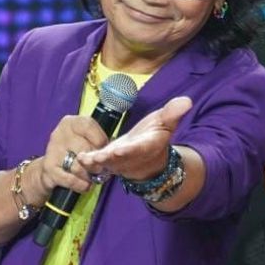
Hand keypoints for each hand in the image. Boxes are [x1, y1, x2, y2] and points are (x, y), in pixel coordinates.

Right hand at [30, 114, 112, 203]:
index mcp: (71, 123)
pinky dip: (81, 185)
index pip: (89, 126)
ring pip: (79, 166)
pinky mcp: (49, 169)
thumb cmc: (75, 150)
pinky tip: (85, 185)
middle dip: (97, 162)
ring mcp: (53, 151)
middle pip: (85, 149)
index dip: (101, 140)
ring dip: (89, 175)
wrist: (51, 167)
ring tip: (93, 176)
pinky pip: (71, 180)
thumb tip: (114, 149)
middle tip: (101, 168)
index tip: (104, 150)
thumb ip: (98, 140)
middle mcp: (60, 134)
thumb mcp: (86, 139)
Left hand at [75, 96, 193, 180]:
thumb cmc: (155, 136)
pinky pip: (98, 164)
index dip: (130, 149)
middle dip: (109, 158)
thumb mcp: (166, 123)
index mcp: (147, 145)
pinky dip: (88, 162)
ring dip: (95, 162)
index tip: (119, 150)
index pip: (140, 147)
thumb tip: (187, 100)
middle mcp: (132, 156)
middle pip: (120, 158)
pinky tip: (78, 157)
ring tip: (84, 158)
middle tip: (97, 157)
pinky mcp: (108, 163)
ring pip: (106, 164)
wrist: (150, 161)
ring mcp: (119, 162)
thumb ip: (173, 112)